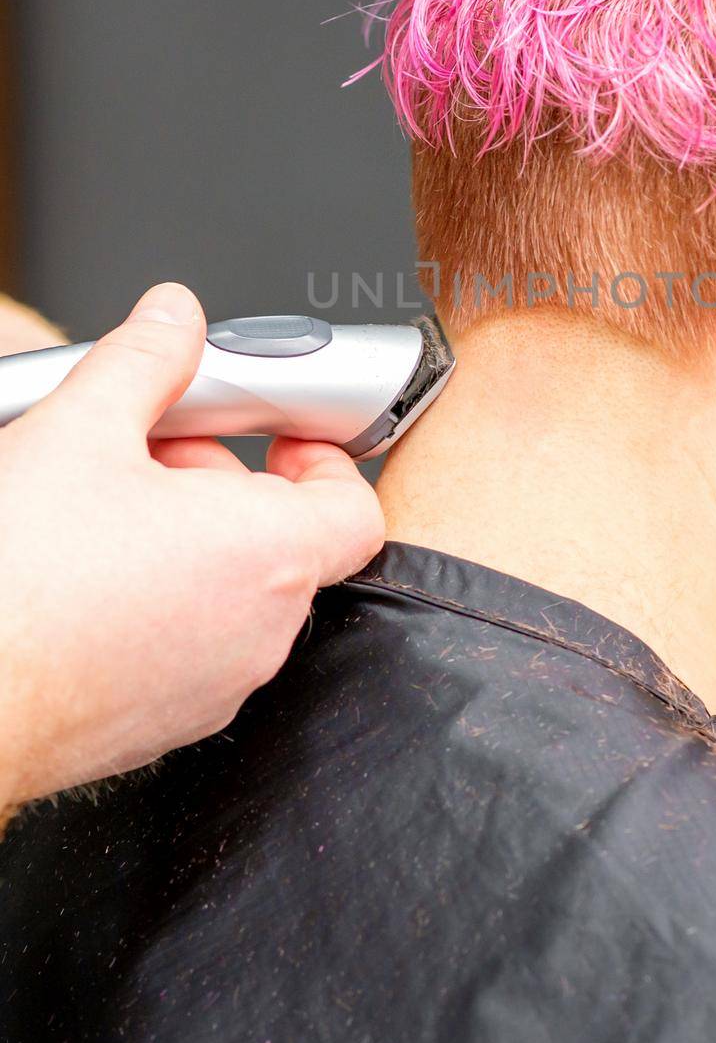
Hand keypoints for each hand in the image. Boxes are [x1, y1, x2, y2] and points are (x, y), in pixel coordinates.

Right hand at [0, 282, 384, 807]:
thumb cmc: (17, 587)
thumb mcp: (80, 429)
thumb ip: (145, 359)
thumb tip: (175, 317)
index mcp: (267, 554)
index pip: (355, 507)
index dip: (325, 459)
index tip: (280, 434)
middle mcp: (258, 632)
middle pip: (282, 541)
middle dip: (222, 484)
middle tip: (152, 454)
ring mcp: (212, 688)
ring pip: (231, 596)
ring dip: (187, 544)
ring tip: (105, 513)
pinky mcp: (160, 725)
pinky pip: (187, 648)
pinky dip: (158, 604)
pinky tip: (84, 577)